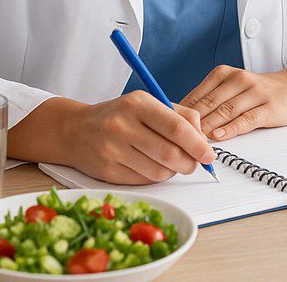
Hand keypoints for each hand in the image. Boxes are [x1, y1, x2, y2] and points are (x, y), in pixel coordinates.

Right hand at [62, 90, 215, 184]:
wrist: (76, 130)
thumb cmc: (119, 115)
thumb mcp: (147, 103)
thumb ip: (180, 115)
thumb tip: (203, 138)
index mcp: (137, 104)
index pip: (176, 128)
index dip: (198, 144)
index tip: (210, 154)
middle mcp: (123, 126)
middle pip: (170, 154)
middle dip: (190, 162)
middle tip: (195, 162)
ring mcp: (113, 150)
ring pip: (159, 172)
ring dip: (173, 171)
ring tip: (171, 161)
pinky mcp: (108, 172)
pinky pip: (144, 182)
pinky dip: (155, 177)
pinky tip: (152, 166)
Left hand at [179, 65, 286, 140]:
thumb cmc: (258, 92)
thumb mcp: (232, 88)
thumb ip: (209, 100)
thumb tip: (179, 119)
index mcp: (223, 74)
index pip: (196, 95)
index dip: (181, 114)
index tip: (167, 129)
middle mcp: (237, 79)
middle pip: (208, 104)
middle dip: (192, 124)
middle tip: (176, 141)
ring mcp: (254, 92)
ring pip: (225, 111)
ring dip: (208, 128)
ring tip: (194, 142)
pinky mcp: (268, 107)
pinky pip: (246, 119)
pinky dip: (231, 129)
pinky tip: (219, 138)